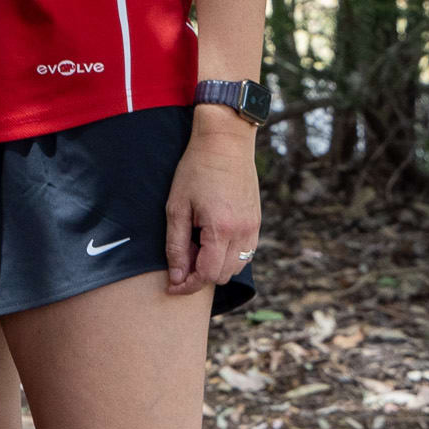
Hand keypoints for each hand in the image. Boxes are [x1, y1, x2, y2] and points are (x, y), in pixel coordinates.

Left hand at [168, 108, 260, 290]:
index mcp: (222, 228)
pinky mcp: (257, 222)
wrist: (225, 144)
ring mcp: (254, 227)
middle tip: (181, 254)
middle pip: (223, 276)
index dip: (187, 285)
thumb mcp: (176, 208)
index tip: (171, 285)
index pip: (207, 274)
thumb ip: (176, 246)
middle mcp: (243, 231)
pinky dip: (228, 256)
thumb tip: (177, 278)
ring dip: (215, 266)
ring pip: (236, 267)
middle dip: (199, 275)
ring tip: (195, 243)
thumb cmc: (195, 171)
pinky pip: (246, 253)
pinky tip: (210, 239)